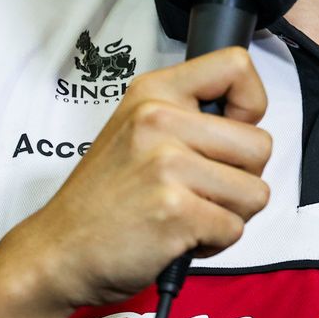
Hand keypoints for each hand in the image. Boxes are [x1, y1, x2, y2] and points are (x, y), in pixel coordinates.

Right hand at [0, 46, 270, 311]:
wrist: (58, 251)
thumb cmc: (104, 198)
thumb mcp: (136, 130)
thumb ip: (187, 117)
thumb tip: (246, 122)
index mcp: (154, 92)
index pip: (237, 66)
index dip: (250, 106)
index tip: (228, 133)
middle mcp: (160, 120)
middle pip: (260, 144)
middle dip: (242, 178)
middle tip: (199, 191)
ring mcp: (168, 165)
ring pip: (255, 192)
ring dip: (229, 214)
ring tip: (186, 214)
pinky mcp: (176, 210)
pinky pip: (235, 229)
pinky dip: (213, 243)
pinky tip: (176, 237)